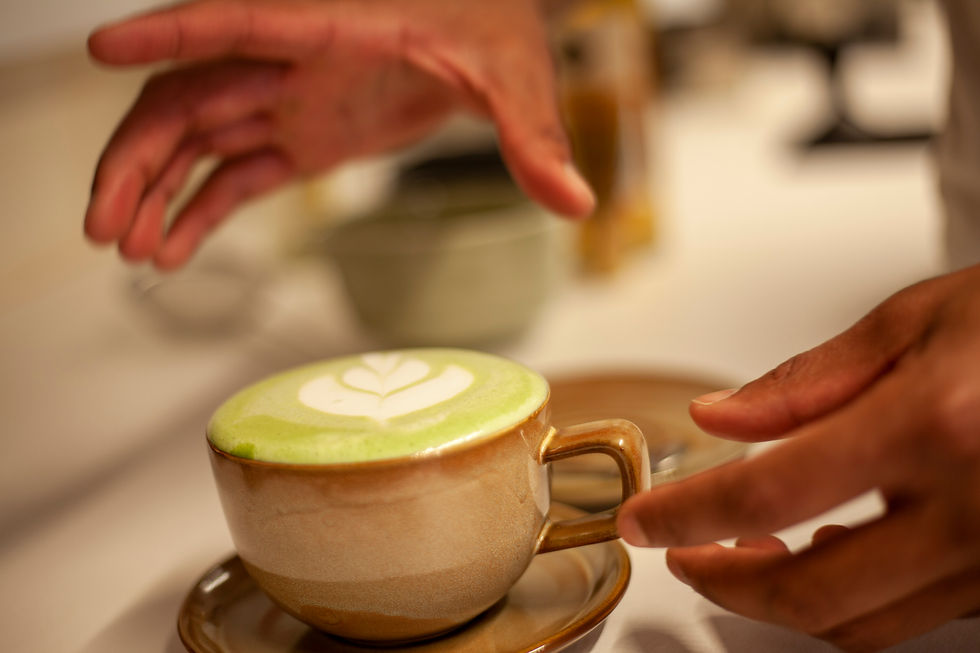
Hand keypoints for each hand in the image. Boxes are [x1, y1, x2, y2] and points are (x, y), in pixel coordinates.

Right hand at [85, 0, 593, 268]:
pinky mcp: (304, 134)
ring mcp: (289, 98)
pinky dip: (200, 210)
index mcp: (328, 23)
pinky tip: (174, 251)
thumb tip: (575, 202)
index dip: (169, 36)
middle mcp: (290, 60)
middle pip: (187, 98)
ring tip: (129, 249)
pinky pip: (235, 171)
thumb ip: (532, 135)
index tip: (103, 50)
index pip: (236, 22)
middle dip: (137, 157)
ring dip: (154, 191)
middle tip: (104, 223)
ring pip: (196, 139)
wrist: (488, 25)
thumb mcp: (513, 73)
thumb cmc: (491, 21)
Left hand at [617, 264, 979, 650]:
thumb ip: (809, 380)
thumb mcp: (917, 319)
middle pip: (813, 591)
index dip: (687, 516)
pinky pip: (914, 616)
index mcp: (933, 426)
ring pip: (864, 623)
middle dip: (725, 583)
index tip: (643, 521)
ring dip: (784, 599)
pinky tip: (827, 550)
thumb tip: (721, 419)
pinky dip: (852, 597)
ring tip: (744, 549)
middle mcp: (974, 510)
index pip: (770, 491)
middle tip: (684, 552)